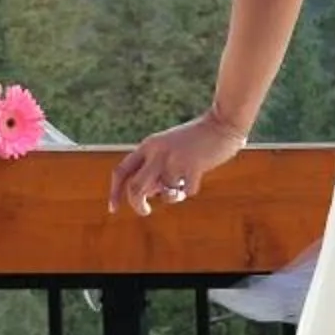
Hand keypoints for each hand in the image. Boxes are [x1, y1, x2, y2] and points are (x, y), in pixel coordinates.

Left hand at [109, 113, 248, 216]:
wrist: (222, 123)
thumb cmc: (195, 140)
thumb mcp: (168, 150)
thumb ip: (155, 169)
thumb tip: (148, 194)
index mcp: (148, 146)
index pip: (121, 171)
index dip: (114, 192)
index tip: (113, 208)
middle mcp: (157, 152)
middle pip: (135, 188)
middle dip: (137, 205)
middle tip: (145, 211)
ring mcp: (175, 159)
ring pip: (162, 193)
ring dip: (171, 196)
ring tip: (181, 188)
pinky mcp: (193, 166)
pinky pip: (186, 192)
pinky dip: (189, 191)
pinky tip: (196, 178)